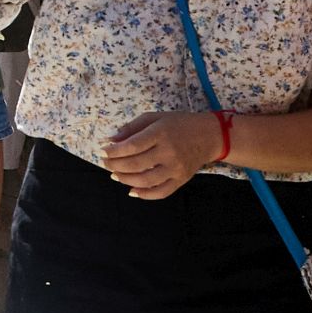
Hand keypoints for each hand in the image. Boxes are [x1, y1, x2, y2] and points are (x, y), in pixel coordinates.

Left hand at [100, 111, 218, 198]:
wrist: (210, 136)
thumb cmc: (179, 124)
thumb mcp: (156, 118)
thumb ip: (132, 127)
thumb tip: (110, 140)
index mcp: (161, 133)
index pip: (132, 146)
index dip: (114, 151)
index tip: (102, 151)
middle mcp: (169, 152)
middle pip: (135, 164)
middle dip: (115, 165)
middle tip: (105, 163)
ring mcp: (176, 168)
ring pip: (145, 181)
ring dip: (125, 180)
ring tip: (115, 174)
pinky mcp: (181, 179)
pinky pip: (161, 192)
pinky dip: (144, 195)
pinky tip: (132, 191)